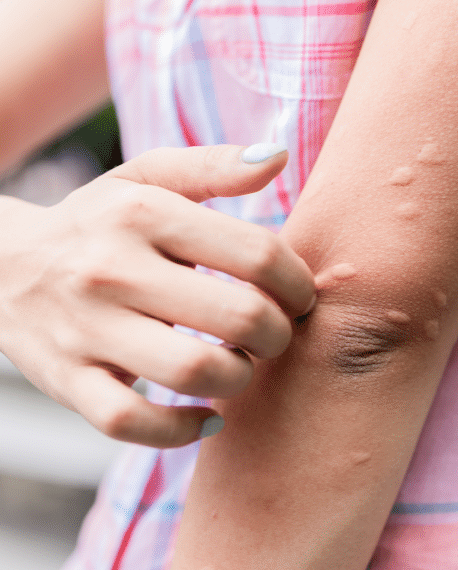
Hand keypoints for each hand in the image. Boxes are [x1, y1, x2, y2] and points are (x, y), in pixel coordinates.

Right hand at [0, 144, 314, 447]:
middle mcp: (113, 268)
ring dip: (240, 378)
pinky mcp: (65, 381)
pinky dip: (182, 429)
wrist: (0, 264)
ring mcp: (85, 328)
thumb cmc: (99, 222)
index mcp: (144, 212)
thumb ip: (214, 165)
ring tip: (240, 365)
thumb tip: (278, 156)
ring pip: (194, 371)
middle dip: (280, 335)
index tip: (299, 297)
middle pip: (240, 317)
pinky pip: (132, 422)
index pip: (259, 254)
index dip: (299, 284)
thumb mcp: (147, 177)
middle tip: (275, 334)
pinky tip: (207, 415)